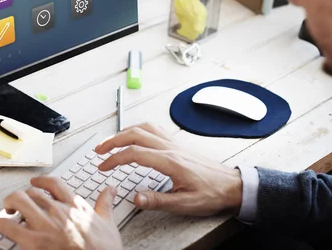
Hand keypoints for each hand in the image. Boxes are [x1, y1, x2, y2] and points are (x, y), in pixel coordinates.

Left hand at [0, 176, 122, 249]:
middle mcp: (57, 210)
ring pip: (19, 201)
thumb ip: (105, 204)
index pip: (53, 183)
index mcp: (74, 205)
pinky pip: (7, 226)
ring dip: (9, 203)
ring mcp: (44, 225)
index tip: (35, 182)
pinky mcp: (33, 241)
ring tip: (6, 209)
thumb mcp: (108, 223)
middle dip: (23, 196)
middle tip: (18, 203)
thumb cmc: (104, 249)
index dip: (41, 181)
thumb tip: (110, 189)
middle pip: (32, 192)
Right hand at [94, 123, 241, 216]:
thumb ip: (158, 200)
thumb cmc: (211, 193)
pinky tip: (135, 135)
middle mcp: (170, 148)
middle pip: (135, 134)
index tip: (103, 166)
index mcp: (170, 161)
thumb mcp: (185, 203)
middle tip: (99, 150)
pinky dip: (139, 129)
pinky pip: (154, 129)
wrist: (232, 185)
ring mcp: (174, 143)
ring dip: (124, 132)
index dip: (115, 159)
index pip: (134, 153)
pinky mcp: (177, 144)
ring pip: (144, 128)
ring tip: (111, 141)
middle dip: (113, 140)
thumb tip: (135, 198)